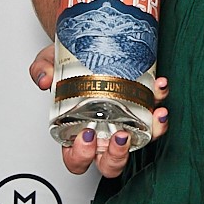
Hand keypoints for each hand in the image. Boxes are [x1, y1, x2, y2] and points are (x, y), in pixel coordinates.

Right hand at [29, 46, 170, 179]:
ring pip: (140, 141)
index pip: (76, 159)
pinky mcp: (142, 105)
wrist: (87, 41)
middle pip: (110, 162)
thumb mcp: (50, 62)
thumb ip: (43, 70)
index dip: (80, 156)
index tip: (85, 136)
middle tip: (120, 137)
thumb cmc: (67, 62)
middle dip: (117, 156)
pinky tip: (160, 85)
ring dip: (152, 132)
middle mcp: (102, 132)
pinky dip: (160, 100)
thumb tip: (45, 79)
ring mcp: (124, 121)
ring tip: (155, 115)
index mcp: (76, 133)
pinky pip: (155, 111)